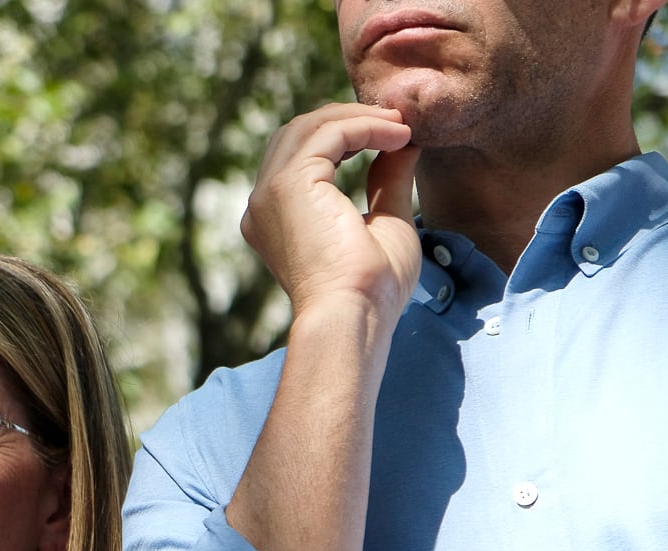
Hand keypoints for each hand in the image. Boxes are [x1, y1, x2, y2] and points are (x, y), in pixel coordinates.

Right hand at [240, 102, 421, 317]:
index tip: (393, 137)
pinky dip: (365, 127)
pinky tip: (397, 137)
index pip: (300, 157)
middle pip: (297, 134)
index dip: (346, 136)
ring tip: (401, 127)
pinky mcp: (287, 184)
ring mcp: (269, 193)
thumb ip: (387, 182)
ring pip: (309, 126)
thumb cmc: (370, 289)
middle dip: (348, 119)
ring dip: (358, 118)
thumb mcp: (385, 223)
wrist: (353, 315)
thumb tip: (404, 146)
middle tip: (397, 122)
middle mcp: (262, 205)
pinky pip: (328, 134)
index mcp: (276, 219)